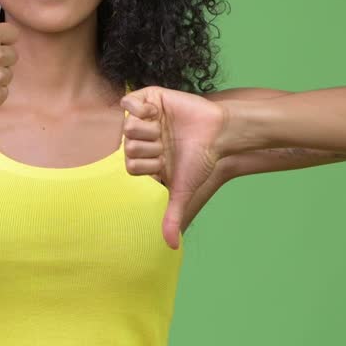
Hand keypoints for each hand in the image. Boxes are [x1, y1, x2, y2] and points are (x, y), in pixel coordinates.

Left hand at [120, 86, 227, 249]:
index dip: (147, 164)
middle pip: (126, 146)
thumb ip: (173, 215)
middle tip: (166, 144)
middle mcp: (142, 138)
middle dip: (150, 148)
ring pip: (127, 126)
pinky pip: (128, 100)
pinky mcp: (151, 98)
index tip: (165, 162)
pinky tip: (154, 112)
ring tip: (164, 128)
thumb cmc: (201, 160)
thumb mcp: (184, 190)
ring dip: (148, 129)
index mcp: (145, 158)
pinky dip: (138, 106)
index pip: (128, 165)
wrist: (219, 133)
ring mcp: (145, 118)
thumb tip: (172, 246)